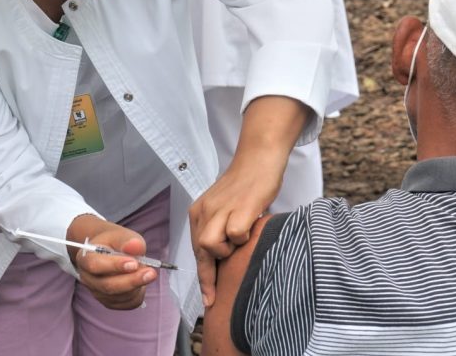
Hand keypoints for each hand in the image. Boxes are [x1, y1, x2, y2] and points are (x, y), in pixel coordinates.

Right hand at [68, 215, 157, 309]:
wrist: (110, 250)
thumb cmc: (115, 242)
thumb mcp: (120, 235)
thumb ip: (127, 240)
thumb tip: (135, 246)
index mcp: (85, 258)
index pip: (95, 265)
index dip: (115, 265)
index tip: (134, 263)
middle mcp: (88, 278)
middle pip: (107, 286)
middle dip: (132, 280)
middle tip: (151, 273)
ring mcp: (97, 292)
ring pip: (119, 296)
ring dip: (137, 285)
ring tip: (147, 271)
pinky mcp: (110, 302)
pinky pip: (127, 303)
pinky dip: (138, 293)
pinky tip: (141, 281)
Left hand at [189, 155, 283, 308]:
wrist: (259, 159)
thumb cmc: (246, 185)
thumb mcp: (225, 207)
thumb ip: (220, 228)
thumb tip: (223, 258)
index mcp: (199, 212)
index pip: (196, 249)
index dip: (203, 275)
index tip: (208, 297)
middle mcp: (205, 211)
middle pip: (200, 251)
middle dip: (208, 277)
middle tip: (215, 295)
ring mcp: (221, 209)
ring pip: (211, 245)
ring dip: (227, 250)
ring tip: (241, 239)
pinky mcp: (240, 207)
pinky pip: (235, 234)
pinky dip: (244, 236)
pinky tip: (252, 224)